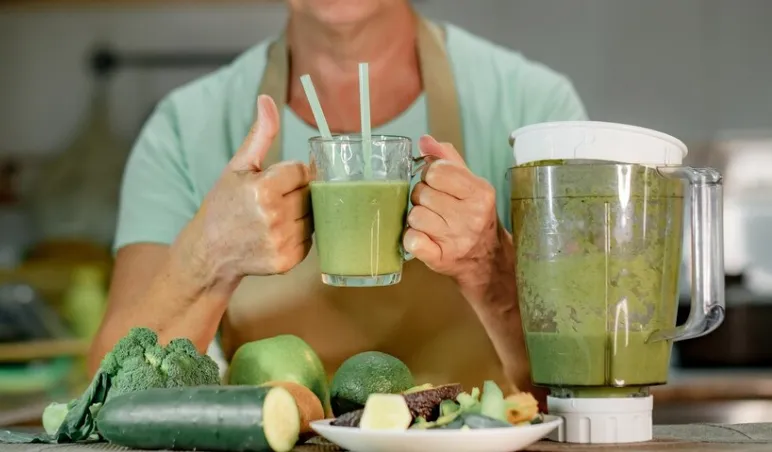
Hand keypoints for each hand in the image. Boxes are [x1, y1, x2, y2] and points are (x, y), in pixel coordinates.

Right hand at [184, 95, 312, 281]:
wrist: (208, 252)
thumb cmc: (223, 205)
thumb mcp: (238, 166)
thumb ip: (261, 134)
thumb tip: (267, 99)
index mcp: (263, 188)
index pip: (303, 171)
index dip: (291, 174)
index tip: (277, 181)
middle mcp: (273, 216)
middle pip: (310, 193)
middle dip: (296, 193)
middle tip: (275, 200)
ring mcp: (281, 240)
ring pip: (313, 216)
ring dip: (301, 214)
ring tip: (275, 217)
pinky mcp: (287, 261)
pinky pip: (310, 239)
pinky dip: (299, 235)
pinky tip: (278, 233)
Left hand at [403, 135, 506, 289]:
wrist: (486, 259)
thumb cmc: (475, 217)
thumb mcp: (470, 185)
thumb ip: (447, 159)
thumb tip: (425, 140)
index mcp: (480, 193)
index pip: (437, 170)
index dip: (430, 175)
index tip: (437, 184)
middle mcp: (471, 216)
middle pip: (421, 193)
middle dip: (423, 198)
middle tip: (435, 207)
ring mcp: (456, 240)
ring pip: (414, 215)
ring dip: (417, 218)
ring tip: (432, 223)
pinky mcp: (440, 259)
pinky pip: (411, 240)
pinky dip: (412, 238)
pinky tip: (424, 238)